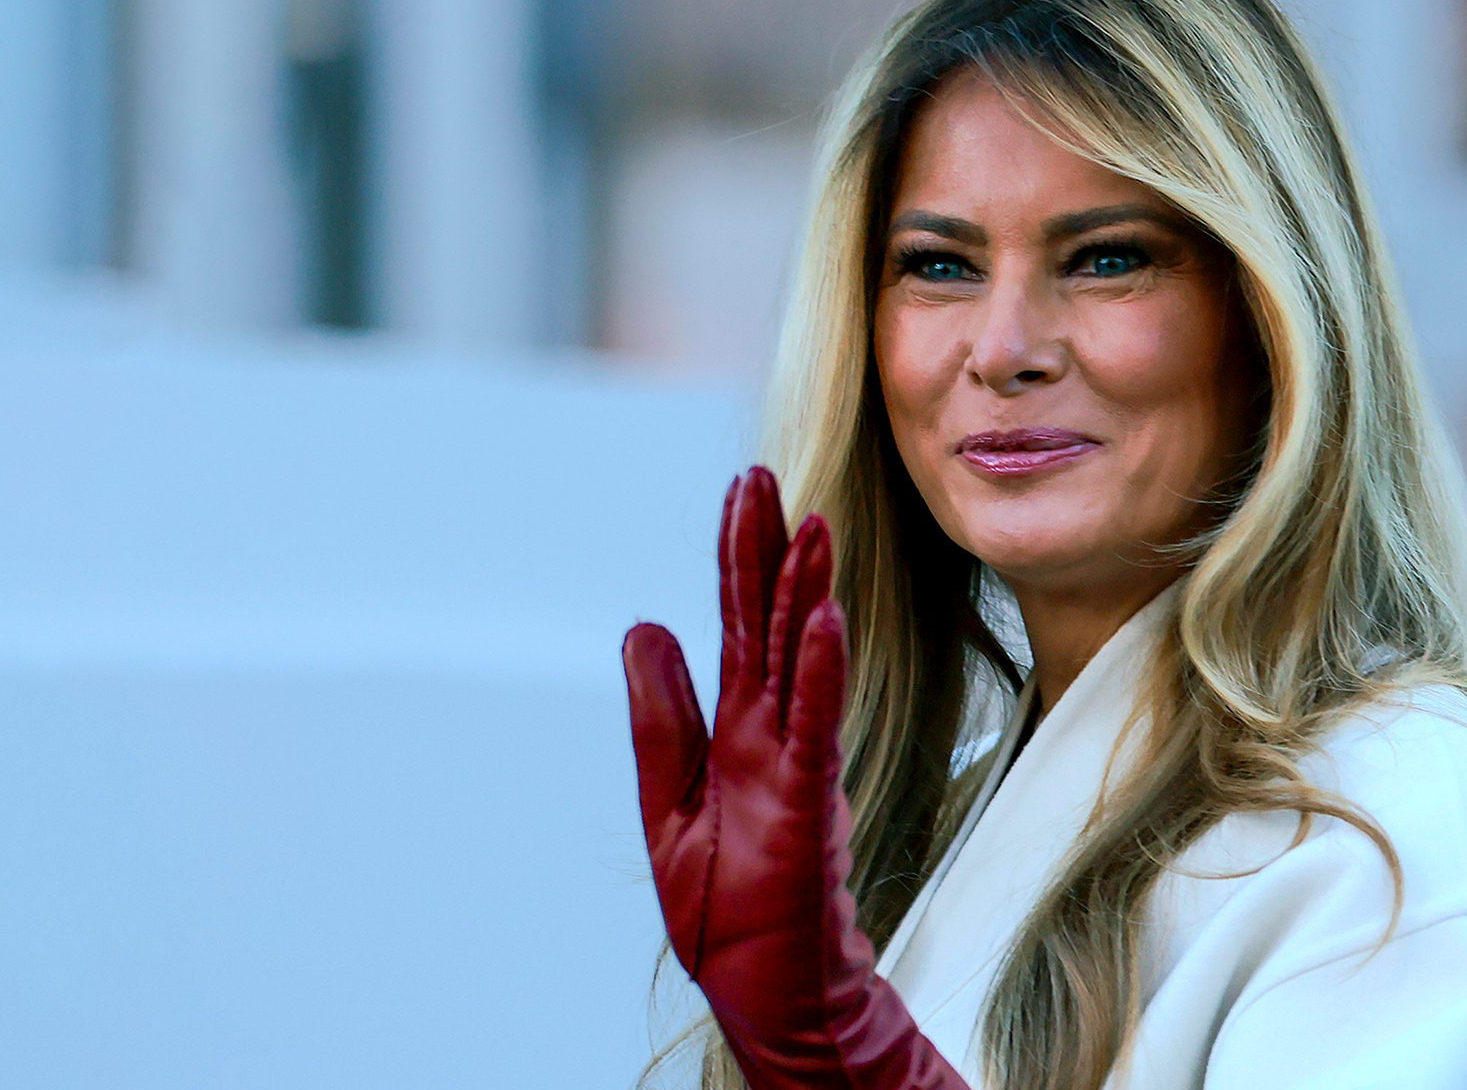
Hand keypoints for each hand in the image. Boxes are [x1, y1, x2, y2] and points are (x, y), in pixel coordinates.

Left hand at [623, 467, 968, 1089]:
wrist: (765, 990)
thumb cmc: (729, 909)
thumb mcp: (667, 802)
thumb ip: (660, 718)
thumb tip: (642, 629)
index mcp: (737, 732)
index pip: (738, 626)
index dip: (737, 557)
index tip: (744, 489)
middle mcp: (770, 734)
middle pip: (768, 624)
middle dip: (768, 549)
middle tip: (762, 476)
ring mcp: (793, 764)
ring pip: (800, 660)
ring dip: (806, 592)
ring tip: (812, 524)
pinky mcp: (807, 802)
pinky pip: (815, 725)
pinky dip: (818, 671)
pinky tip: (823, 620)